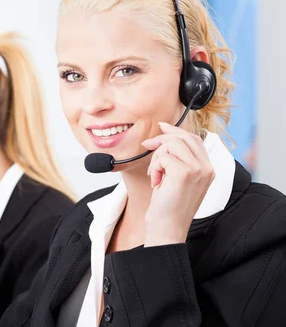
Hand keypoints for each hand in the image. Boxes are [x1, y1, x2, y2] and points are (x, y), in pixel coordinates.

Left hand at [141, 122, 215, 245]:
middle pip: (184, 137)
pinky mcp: (185, 173)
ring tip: (156, 175)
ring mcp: (198, 170)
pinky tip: (157, 182)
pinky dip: (155, 167)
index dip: (176, 131)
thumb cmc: (168, 207)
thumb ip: (177, 158)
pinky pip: (163, 157)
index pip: (194, 139)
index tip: (161, 127)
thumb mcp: (175, 179)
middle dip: (162, 140)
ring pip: (172, 144)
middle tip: (148, 147)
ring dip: (157, 158)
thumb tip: (164, 134)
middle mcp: (207, 169)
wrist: (167, 228)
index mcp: (207, 169)